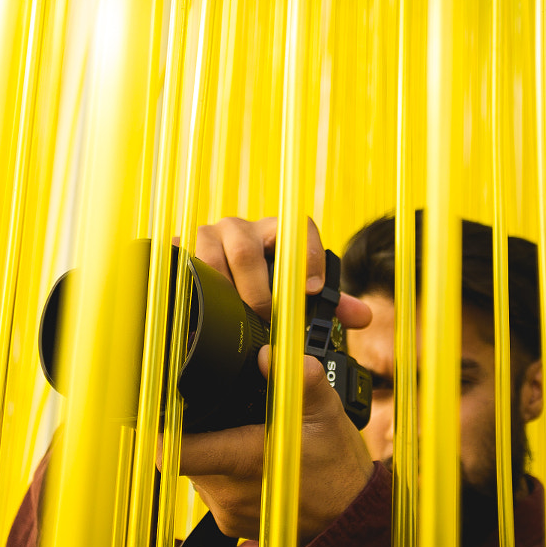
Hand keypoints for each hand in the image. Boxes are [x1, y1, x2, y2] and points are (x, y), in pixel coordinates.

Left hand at [177, 345, 373, 544]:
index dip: (160, 427)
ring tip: (247, 439)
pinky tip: (253, 465)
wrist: (350, 520)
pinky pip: (214, 490)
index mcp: (242, 459)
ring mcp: (226, 510)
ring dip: (215, 450)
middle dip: (202, 428)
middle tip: (230, 416)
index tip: (159, 408)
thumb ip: (300, 380)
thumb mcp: (328, 415)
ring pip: (199, 468)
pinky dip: (226, 474)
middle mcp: (227, 490)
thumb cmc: (339, 470)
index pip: (174, 449)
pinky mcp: (229, 523)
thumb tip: (270, 353)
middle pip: (186, 449)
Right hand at [193, 214, 371, 331]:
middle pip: (247, 248)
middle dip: (258, 289)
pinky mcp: (181, 251)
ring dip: (225, 290)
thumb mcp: (296, 292)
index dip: (308, 257)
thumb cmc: (263, 285)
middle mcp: (241, 228)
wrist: (217, 281)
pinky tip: (200, 307)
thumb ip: (331, 304)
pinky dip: (192, 285)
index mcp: (276, 231)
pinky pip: (183, 263)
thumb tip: (364, 317)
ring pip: (213, 255)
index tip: (311, 291)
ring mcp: (207, 237)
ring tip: (237, 316)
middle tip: (266, 318)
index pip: (298, 230)